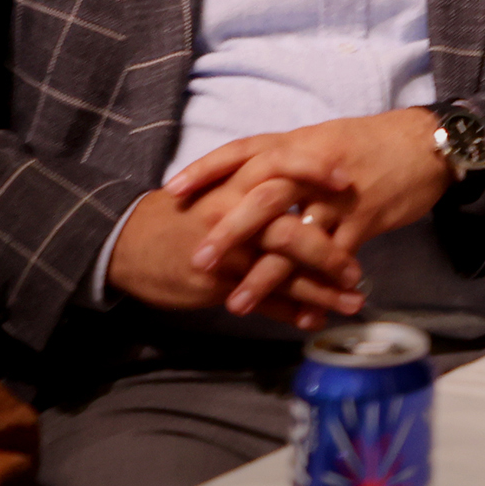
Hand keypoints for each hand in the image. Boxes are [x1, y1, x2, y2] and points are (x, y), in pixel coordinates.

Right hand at [106, 187, 364, 328]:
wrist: (127, 243)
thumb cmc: (183, 212)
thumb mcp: (218, 187)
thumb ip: (261, 186)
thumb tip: (312, 188)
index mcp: (235, 182)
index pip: (281, 166)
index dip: (315, 170)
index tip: (347, 180)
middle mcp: (233, 214)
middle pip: (288, 231)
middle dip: (328, 252)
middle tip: (357, 270)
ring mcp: (226, 252)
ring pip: (281, 273)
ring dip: (320, 291)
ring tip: (353, 303)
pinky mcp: (216, 283)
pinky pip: (262, 301)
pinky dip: (291, 312)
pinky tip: (314, 320)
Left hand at [163, 110, 452, 317]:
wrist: (427, 143)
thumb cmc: (372, 143)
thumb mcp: (324, 139)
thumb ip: (285, 159)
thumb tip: (245, 180)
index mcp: (298, 143)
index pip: (243, 151)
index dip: (207, 170)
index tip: (173, 191)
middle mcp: (314, 167)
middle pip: (263, 197)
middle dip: (229, 231)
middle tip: (198, 261)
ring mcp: (339, 195)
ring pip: (295, 237)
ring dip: (265, 274)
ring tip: (236, 303)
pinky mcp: (365, 218)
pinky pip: (336, 258)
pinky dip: (318, 289)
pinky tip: (305, 314)